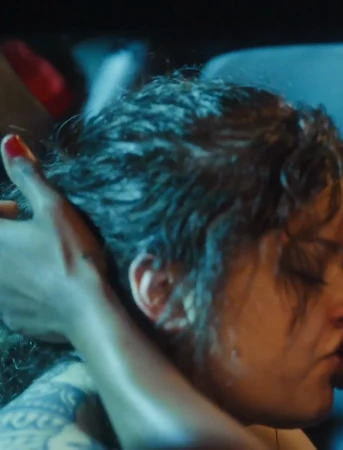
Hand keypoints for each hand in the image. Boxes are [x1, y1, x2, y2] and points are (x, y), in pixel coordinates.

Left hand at [0, 134, 106, 341]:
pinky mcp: (8, 317)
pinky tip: (46, 287)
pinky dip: (20, 288)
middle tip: (28, 232)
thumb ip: (28, 176)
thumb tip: (8, 142)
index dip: (2, 210)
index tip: (18, 210)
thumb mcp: (55, 209)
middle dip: (5, 233)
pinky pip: (7, 297)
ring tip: (41, 261)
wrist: (87, 311)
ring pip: (1, 270)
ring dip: (11, 261)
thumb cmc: (73, 256)